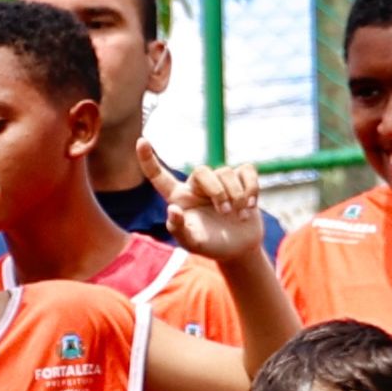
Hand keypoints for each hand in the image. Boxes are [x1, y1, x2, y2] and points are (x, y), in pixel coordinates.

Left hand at [152, 145, 266, 263]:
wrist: (239, 249)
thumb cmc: (211, 245)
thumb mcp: (192, 243)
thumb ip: (179, 229)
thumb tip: (172, 210)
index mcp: (179, 198)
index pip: (159, 177)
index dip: (148, 159)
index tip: (140, 141)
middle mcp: (197, 186)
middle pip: (203, 171)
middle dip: (217, 191)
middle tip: (225, 213)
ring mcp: (220, 181)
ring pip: (227, 172)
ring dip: (236, 196)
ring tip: (238, 216)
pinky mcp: (241, 179)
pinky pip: (247, 171)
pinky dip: (251, 189)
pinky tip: (251, 206)